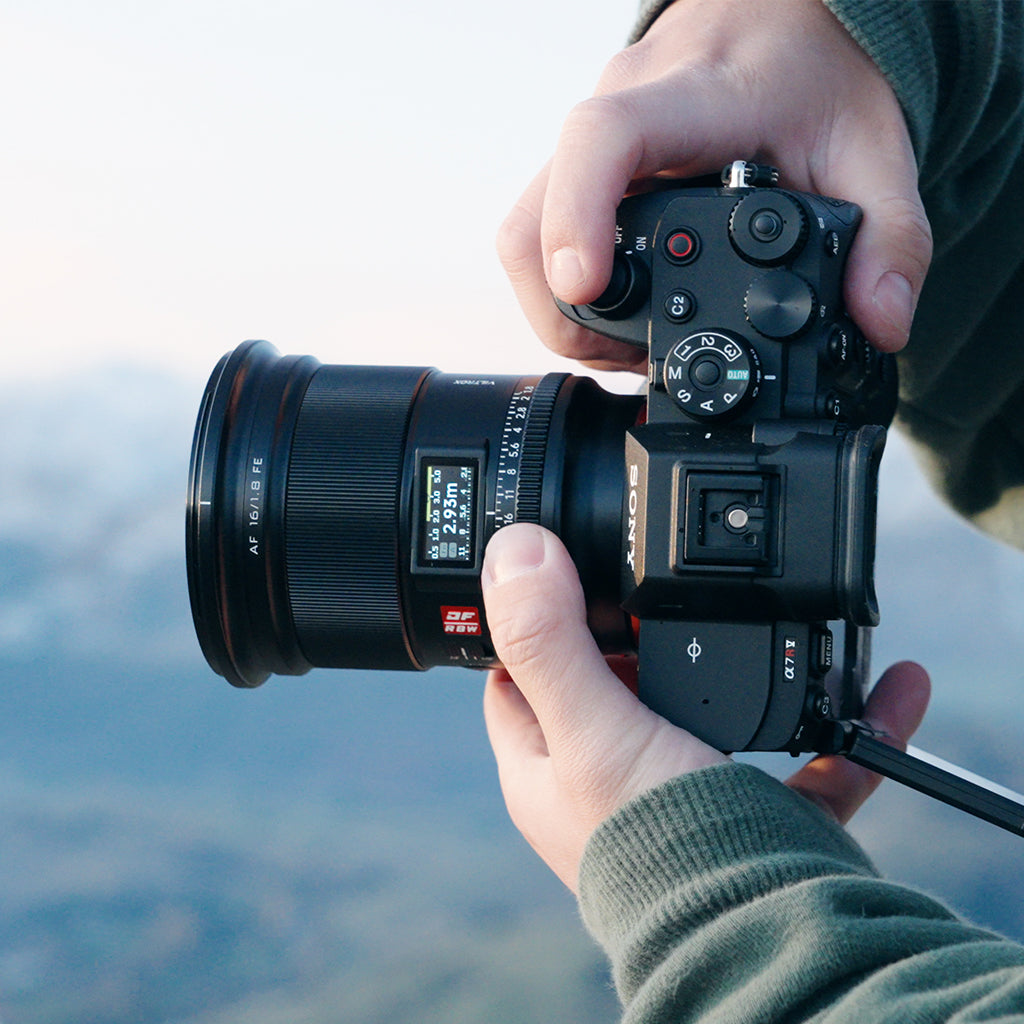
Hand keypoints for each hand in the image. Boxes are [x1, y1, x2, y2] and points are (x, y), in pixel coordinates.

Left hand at [481, 523, 929, 891]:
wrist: (763, 938)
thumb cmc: (659, 848)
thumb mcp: (592, 728)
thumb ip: (551, 640)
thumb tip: (515, 550)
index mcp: (549, 767)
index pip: (518, 676)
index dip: (533, 620)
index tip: (565, 570)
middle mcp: (607, 788)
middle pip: (610, 687)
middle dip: (637, 635)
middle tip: (662, 583)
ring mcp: (685, 802)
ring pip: (707, 717)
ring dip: (737, 670)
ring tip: (759, 616)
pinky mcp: (764, 821)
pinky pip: (806, 760)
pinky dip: (838, 723)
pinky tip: (882, 687)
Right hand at [497, 0, 932, 370]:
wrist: (788, 23)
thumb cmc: (820, 76)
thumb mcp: (875, 151)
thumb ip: (892, 238)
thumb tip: (880, 323)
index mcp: (692, 98)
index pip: (602, 139)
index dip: (576, 217)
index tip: (585, 285)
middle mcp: (621, 112)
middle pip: (532, 217)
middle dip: (563, 310)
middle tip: (630, 355)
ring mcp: (590, 141)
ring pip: (524, 233)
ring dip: (559, 307)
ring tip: (627, 345)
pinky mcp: (581, 167)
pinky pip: (540, 229)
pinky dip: (566, 286)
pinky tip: (621, 310)